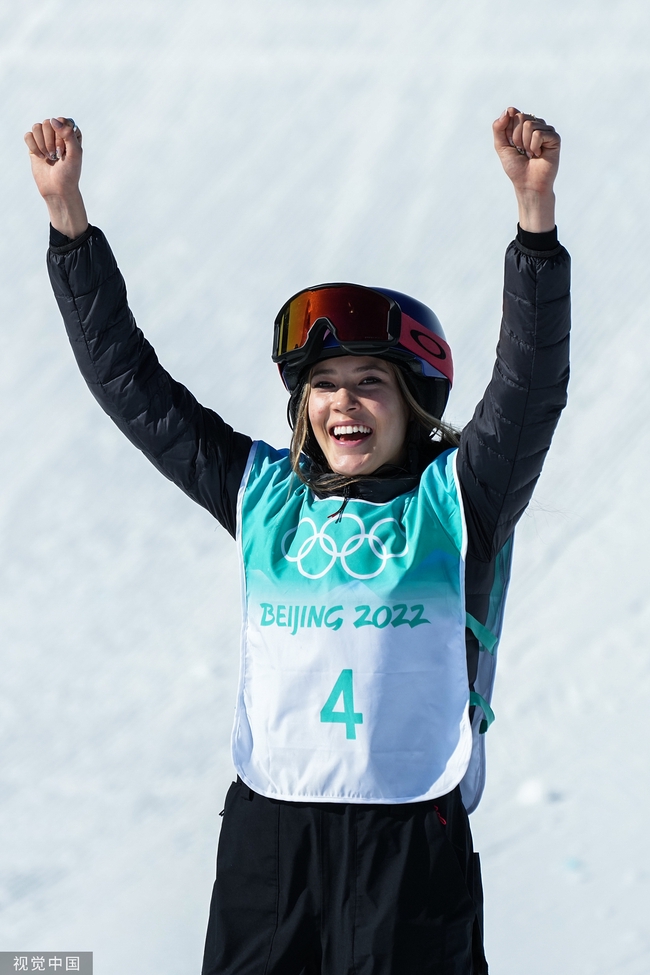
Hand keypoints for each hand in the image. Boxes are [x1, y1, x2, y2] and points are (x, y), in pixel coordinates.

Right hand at [25, 117, 87, 237]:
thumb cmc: (69, 173)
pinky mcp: (34, 145)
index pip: (62, 120)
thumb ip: (68, 135)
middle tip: (56, 156)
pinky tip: (40, 157)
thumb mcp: (75, 154)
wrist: (57, 189)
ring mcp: (45, 138)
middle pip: (48, 122)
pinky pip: (28, 135)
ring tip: (49, 157)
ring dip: (42, 144)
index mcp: (71, 133)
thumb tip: (53, 120)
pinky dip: (33, 147)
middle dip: (51, 141)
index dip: (61, 135)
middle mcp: (58, 133)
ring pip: (37, 127)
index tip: (64, 151)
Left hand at [493, 107, 560, 232]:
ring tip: (530, 154)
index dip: (508, 130)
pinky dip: (534, 147)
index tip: (512, 144)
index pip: (512, 113)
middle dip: (516, 137)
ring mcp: (546, 130)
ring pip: (529, 125)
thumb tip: (509, 109)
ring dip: (525, 144)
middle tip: (522, 151)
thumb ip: (499, 128)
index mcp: (523, 125)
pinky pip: (538, 134)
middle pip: (520, 117)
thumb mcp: (501, 147)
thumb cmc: (516, 168)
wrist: (528, 184)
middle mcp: (535, 124)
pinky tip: (539, 155)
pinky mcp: (554, 137)